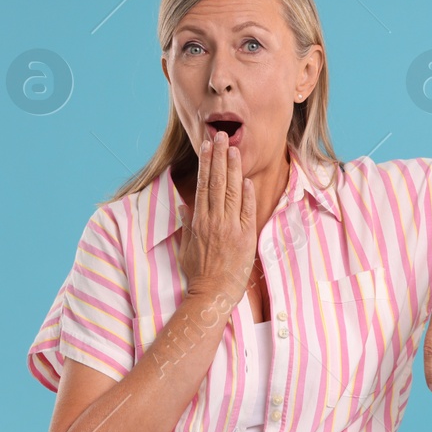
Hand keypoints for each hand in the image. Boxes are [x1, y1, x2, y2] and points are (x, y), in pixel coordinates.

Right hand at [177, 130, 256, 307]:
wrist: (212, 294)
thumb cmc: (199, 273)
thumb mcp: (187, 247)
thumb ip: (187, 225)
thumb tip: (183, 206)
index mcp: (200, 221)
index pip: (203, 185)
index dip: (206, 164)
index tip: (207, 147)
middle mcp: (214, 221)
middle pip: (217, 183)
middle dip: (219, 158)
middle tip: (220, 136)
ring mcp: (230, 228)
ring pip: (231, 193)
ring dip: (233, 169)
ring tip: (233, 149)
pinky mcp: (245, 238)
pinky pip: (247, 212)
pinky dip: (247, 195)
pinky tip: (246, 179)